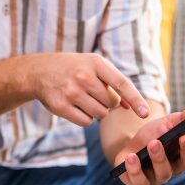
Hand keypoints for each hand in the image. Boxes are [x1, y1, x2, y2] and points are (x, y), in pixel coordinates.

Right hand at [26, 53, 149, 125]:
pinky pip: (86, 122)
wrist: (39, 71)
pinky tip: (75, 105)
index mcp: (95, 63)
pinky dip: (85, 118)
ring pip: (100, 114)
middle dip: (107, 102)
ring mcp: (71, 92)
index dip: (136, 99)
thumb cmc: (74, 68)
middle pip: (111, 103)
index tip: (146, 113)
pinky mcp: (60, 107)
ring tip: (84, 98)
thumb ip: (114, 83)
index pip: (121, 83)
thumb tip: (132, 107)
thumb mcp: (93, 66)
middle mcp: (83, 77)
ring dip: (97, 111)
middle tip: (93, 92)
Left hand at [113, 107, 184, 184]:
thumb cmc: (151, 136)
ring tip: (153, 143)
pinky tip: (132, 157)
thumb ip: (181, 118)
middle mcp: (176, 166)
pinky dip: (135, 169)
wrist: (128, 147)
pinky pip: (140, 180)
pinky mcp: (140, 182)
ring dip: (159, 157)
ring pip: (164, 172)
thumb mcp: (165, 123)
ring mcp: (159, 176)